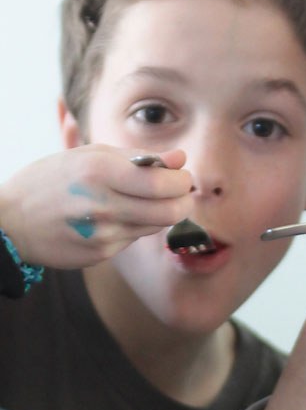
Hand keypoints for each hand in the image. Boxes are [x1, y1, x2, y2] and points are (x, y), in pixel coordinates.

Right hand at [0, 145, 193, 268]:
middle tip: (182, 193)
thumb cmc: (53, 180)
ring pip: (156, 226)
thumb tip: (180, 158)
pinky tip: (118, 216)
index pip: (163, 183)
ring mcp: (102, 234)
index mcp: (99, 172)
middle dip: (184, 201)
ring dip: (162, 213)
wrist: (11, 221)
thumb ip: (140, 157)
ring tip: (148, 200)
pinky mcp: (101, 254)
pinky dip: (136, 226)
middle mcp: (102, 205)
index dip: (182, 181)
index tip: (182, 177)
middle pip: (169, 211)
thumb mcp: (90, 155)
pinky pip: (134, 238)